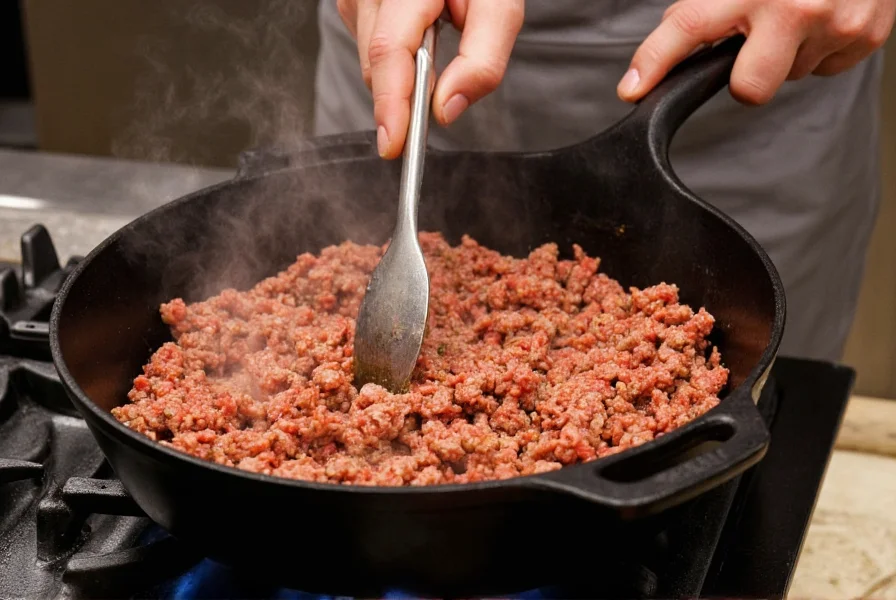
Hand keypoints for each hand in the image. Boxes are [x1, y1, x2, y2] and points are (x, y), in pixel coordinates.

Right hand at [336, 0, 524, 158]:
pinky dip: (396, 59)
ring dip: (402, 72)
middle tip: (443, 85)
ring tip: (437, 34)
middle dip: (404, 93)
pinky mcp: (354, 4)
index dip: (391, 101)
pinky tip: (419, 36)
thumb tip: (446, 111)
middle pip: (378, 64)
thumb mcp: (499, 8)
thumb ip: (482, 60)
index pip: (389, 49)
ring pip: (372, 62)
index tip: (394, 142)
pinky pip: (369, 50)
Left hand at [618, 0, 895, 104]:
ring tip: (795, 13)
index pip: (689, 28)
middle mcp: (794, 8)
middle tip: (750, 46)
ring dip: (785, 53)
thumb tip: (674, 37)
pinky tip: (821, 16)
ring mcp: (834, 25)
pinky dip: (818, 46)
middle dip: (743, 78)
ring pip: (789, 77)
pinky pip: (824, 67)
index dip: (654, 61)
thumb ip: (710, 2)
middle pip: (748, 89)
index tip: (632, 89)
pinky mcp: (864, 36)